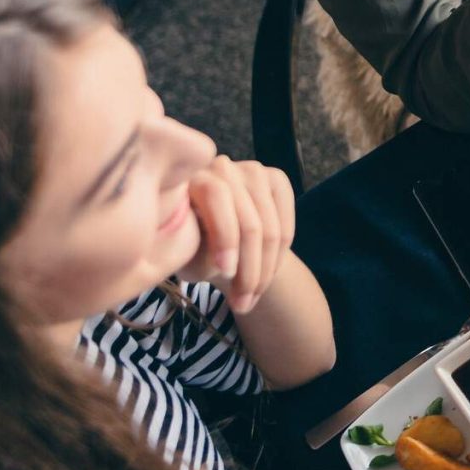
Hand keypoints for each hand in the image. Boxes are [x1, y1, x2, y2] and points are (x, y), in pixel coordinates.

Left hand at [176, 154, 297, 314]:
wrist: (217, 241)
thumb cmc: (191, 247)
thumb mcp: (184, 252)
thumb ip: (195, 248)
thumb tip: (212, 255)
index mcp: (190, 175)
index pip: (218, 197)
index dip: (226, 237)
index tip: (225, 274)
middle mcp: (223, 166)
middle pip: (249, 220)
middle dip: (249, 269)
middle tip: (241, 303)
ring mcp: (253, 170)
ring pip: (270, 229)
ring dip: (264, 271)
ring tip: (250, 298)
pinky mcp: (276, 180)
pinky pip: (285, 227)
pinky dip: (278, 258)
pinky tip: (265, 277)